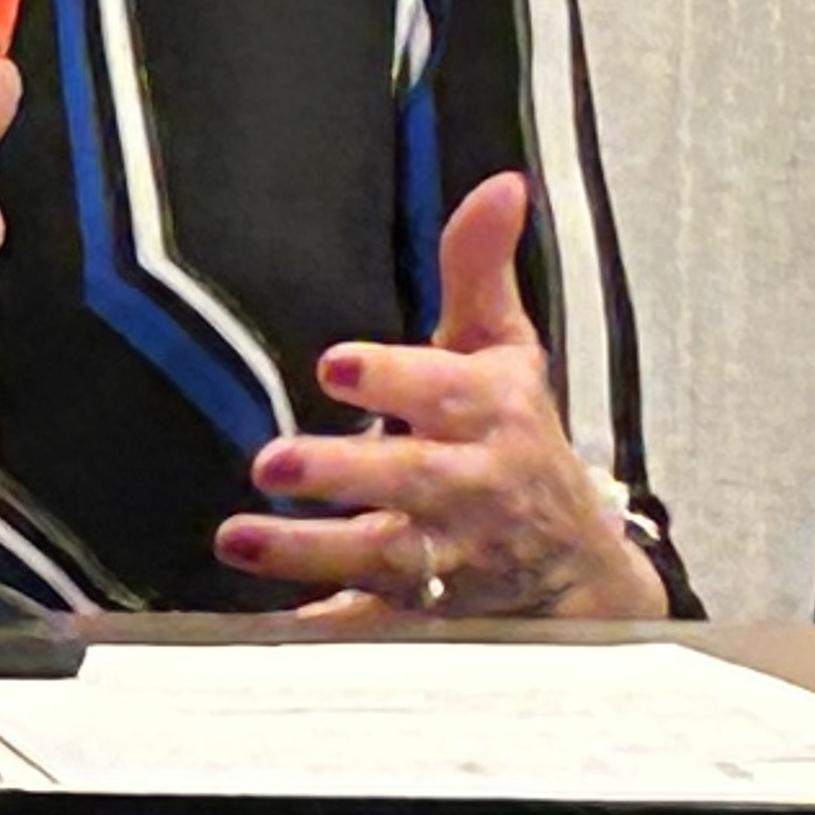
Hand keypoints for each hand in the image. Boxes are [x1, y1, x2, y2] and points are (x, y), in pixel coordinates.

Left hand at [209, 173, 664, 620]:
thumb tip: (500, 183)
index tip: (335, 365)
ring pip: (385, 557)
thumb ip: (479, 269)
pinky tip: (279, 627)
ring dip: (311, 551)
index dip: (395, 377)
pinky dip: (336, 631)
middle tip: (270, 463)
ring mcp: (452, 557)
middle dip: (345, 473)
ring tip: (237, 538)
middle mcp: (474, 487)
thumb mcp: (503, 349)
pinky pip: (380, 629)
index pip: (447, 389)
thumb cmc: (515, 434)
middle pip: (411, 479)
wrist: (577, 563)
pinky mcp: (427, 614)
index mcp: (492, 413)